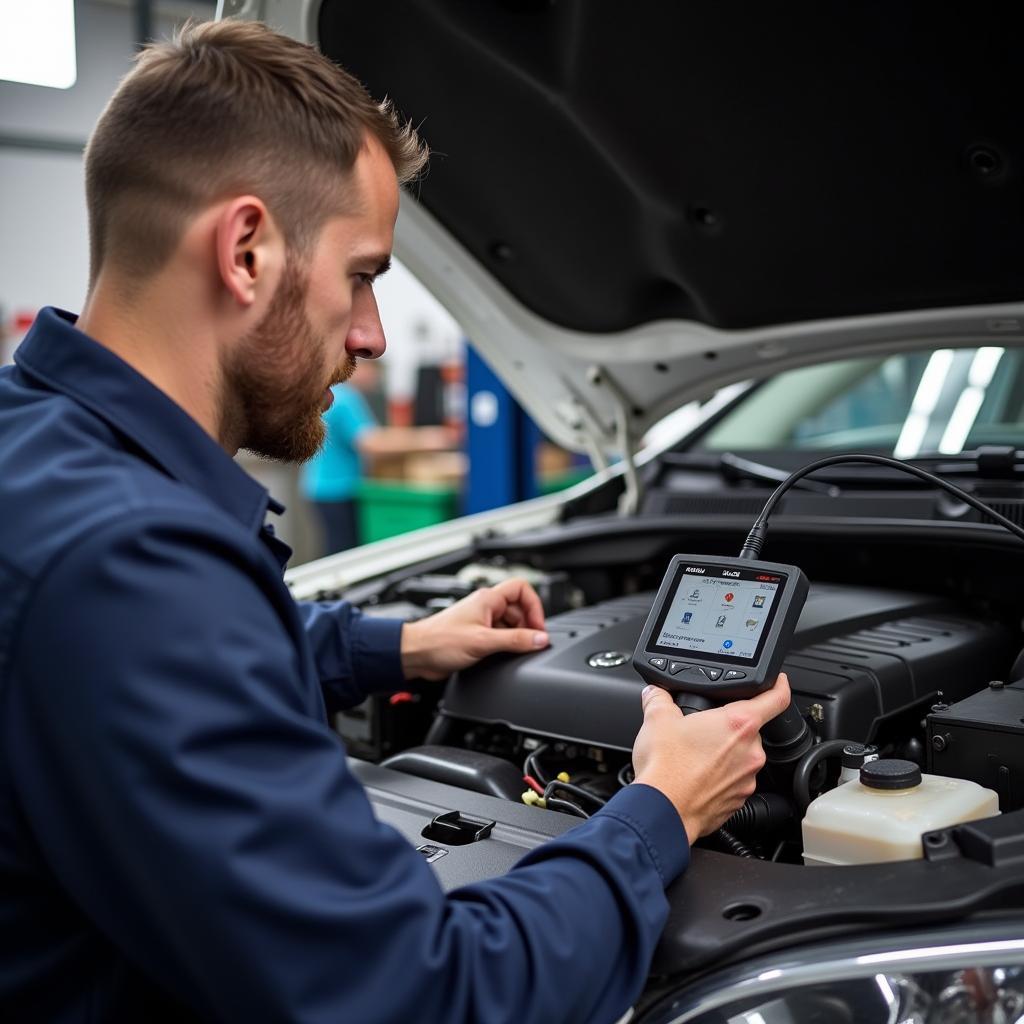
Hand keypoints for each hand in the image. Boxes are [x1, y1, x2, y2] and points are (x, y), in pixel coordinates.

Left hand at [400, 578, 549, 680]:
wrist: (416, 654)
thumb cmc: (439, 641)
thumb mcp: (483, 641)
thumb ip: (515, 640)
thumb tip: (540, 639)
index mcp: (488, 599)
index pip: (522, 589)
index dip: (535, 606)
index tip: (538, 627)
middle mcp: (485, 607)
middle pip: (519, 609)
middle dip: (527, 626)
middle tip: (531, 643)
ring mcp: (481, 621)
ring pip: (510, 624)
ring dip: (516, 637)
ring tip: (514, 651)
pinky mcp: (477, 635)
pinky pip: (500, 636)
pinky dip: (505, 645)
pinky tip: (501, 655)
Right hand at [631, 673, 791, 843]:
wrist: (662, 811)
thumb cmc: (666, 768)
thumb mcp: (656, 720)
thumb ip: (659, 699)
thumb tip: (656, 694)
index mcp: (738, 724)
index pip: (776, 698)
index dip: (779, 685)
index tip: (777, 682)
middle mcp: (750, 751)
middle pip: (750, 729)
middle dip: (729, 727)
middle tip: (703, 729)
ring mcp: (747, 779)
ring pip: (741, 756)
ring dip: (724, 753)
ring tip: (694, 756)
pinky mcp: (739, 800)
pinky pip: (734, 780)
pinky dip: (719, 776)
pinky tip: (696, 776)